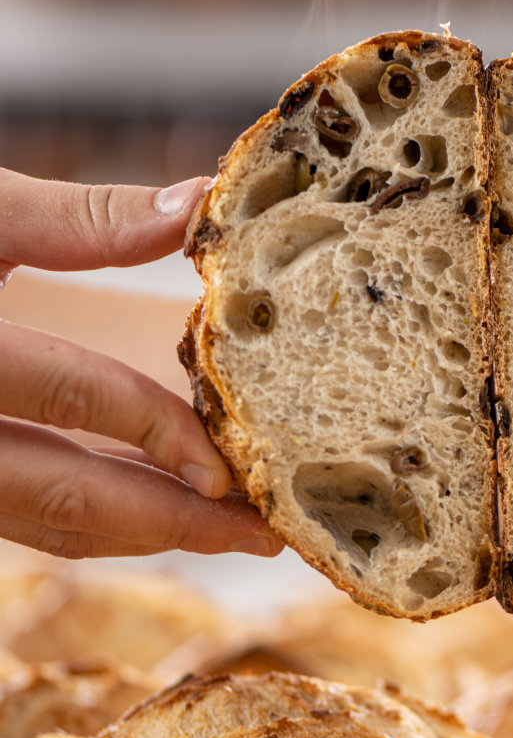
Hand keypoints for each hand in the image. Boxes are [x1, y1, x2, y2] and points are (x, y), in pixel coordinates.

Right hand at [0, 168, 282, 558]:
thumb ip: (79, 218)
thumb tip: (200, 203)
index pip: (72, 398)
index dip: (159, 432)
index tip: (234, 466)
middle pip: (66, 496)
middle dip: (174, 521)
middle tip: (262, 534)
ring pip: (46, 524)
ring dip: (143, 534)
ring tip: (228, 533)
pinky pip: (25, 520)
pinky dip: (95, 524)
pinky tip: (155, 514)